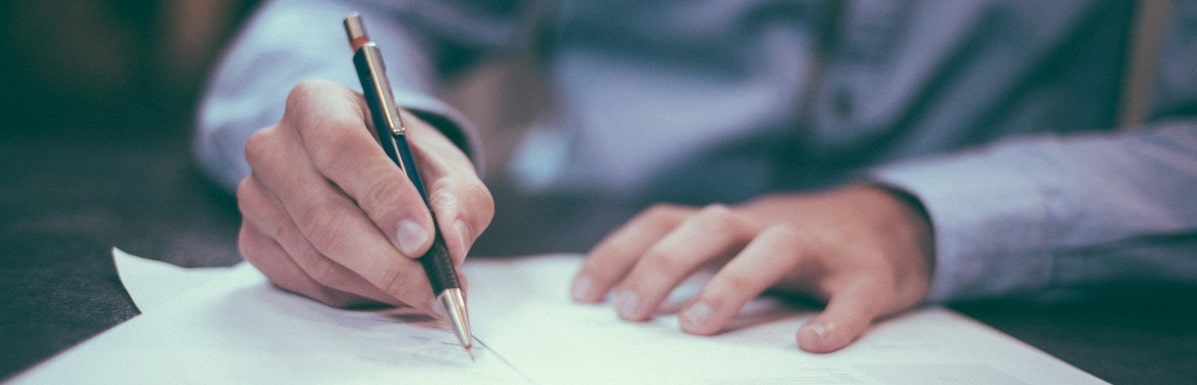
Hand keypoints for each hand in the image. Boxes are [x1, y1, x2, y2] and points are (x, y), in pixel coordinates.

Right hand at [237, 79, 492, 310]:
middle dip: (387, 262)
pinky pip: (305, 281)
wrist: (370, 171)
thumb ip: (460, 198)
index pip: (341, 147)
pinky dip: (354, 294)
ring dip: (377, 284)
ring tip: (423, 290)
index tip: (424, 240)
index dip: (384, 197)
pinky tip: (385, 286)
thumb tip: (451, 241)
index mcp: (317, 103)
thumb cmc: (407, 162)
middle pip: (324, 216)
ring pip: (317, 258)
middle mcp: (273, 146)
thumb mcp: (446, 166)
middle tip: (434, 288)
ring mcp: (255, 195)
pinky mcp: (253, 239)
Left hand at [570, 185, 933, 352]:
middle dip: (664, 264)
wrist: (893, 224)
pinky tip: (813, 343)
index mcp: (730, 224)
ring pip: (774, 247)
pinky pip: (853, 295)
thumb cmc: (796, 249)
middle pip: (711, 225)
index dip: (619, 252)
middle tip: (630, 313)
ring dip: (731, 282)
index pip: (664, 221)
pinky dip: (836, 319)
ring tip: (696, 327)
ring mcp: (820, 249)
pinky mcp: (868, 276)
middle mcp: (768, 225)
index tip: (582, 294)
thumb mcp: (738, 246)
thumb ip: (692, 264)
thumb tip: (621, 304)